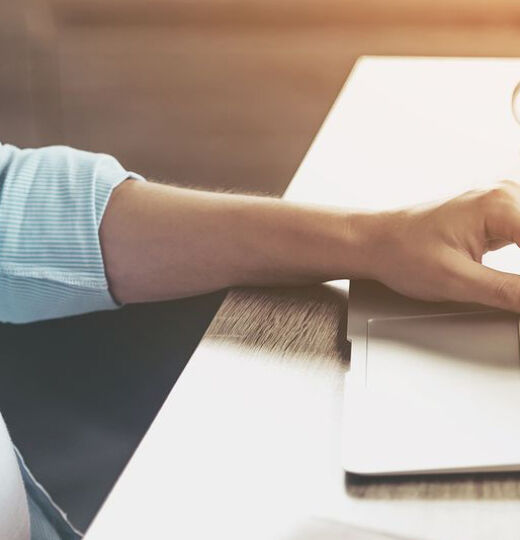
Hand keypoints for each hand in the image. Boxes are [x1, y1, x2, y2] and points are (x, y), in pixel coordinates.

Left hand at [359, 180, 519, 310]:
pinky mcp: (497, 216)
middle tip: (518, 294)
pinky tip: (518, 282)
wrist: (375, 242)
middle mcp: (505, 194)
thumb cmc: (401, 252)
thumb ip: (511, 293)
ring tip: (515, 290)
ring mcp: (501, 203)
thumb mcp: (458, 282)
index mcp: (500, 204)